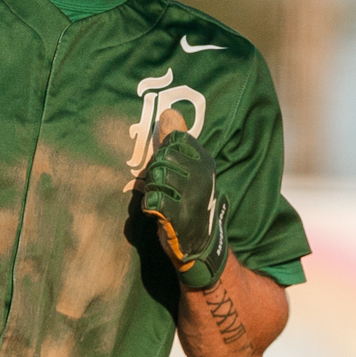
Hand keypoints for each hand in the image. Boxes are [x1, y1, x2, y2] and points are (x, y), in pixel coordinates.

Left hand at [141, 122, 228, 290]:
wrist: (201, 244)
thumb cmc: (189, 201)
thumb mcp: (188, 168)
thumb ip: (174, 140)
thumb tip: (168, 112)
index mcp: (204, 160)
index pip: (174, 139)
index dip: (164, 153)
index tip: (172, 167)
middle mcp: (202, 175)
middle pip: (162, 157)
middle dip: (156, 173)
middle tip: (164, 188)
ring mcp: (192, 195)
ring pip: (155, 177)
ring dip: (152, 189)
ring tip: (163, 199)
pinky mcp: (178, 216)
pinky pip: (153, 200)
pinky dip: (151, 205)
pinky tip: (158, 211)